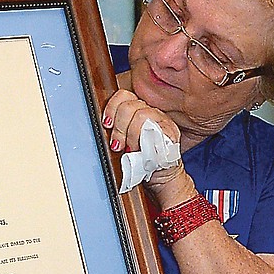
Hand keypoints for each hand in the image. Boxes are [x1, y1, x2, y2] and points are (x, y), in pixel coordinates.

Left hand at [103, 86, 192, 208]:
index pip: (123, 95)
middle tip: (118, 144)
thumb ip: (116, 130)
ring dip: (130, 135)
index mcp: (138, 111)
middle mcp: (151, 112)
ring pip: (141, 115)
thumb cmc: (141, 161)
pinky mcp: (171, 131)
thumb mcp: (123, 143)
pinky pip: (155, 127)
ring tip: (129, 149)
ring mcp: (162, 121)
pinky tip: (140, 149)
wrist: (160, 177)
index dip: (112, 107)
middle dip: (119, 127)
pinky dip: (143, 139)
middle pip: (129, 105)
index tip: (106, 124)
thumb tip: (102, 125)